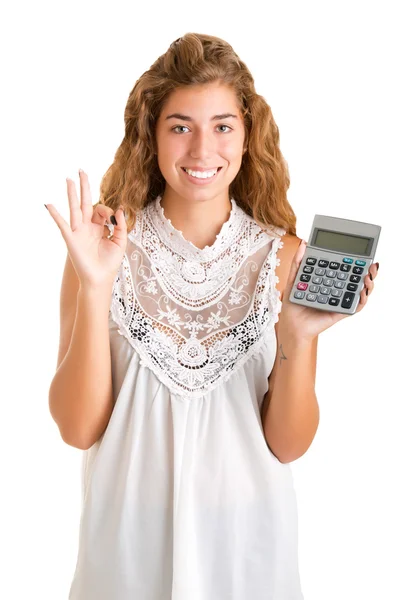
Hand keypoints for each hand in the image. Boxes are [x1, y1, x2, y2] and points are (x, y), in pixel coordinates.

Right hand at [45, 170, 127, 287]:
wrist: (100, 279)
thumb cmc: (109, 263)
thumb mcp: (120, 242)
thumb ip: (121, 226)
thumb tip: (120, 209)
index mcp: (99, 227)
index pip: (102, 210)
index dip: (109, 211)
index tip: (113, 221)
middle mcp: (88, 227)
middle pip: (85, 202)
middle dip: (84, 187)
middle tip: (82, 170)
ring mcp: (78, 231)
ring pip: (74, 208)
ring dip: (71, 194)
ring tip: (69, 179)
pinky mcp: (71, 239)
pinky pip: (62, 224)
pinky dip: (55, 215)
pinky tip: (49, 204)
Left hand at [278, 240, 378, 342]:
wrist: (292, 326)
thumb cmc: (293, 306)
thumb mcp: (294, 280)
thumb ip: (298, 263)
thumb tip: (303, 244)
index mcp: (328, 282)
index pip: (344, 270)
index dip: (355, 263)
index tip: (360, 255)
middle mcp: (336, 291)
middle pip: (356, 280)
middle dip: (368, 272)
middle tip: (371, 265)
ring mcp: (340, 301)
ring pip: (359, 292)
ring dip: (368, 284)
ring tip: (368, 276)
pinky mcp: (341, 312)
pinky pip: (355, 306)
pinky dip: (361, 299)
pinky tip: (361, 291)